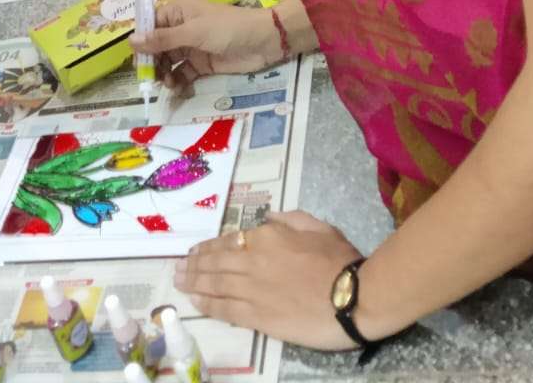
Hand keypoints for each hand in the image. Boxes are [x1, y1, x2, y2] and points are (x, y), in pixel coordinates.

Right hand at [131, 0, 286, 85]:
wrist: (263, 41)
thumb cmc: (227, 28)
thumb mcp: (193, 32)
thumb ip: (162, 39)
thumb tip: (131, 41)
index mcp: (177, 12)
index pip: (150, 25)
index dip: (141, 42)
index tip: (136, 60)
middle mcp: (180, 28)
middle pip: (156, 46)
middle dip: (152, 62)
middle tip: (150, 79)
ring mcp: (191, 47)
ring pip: (168, 62)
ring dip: (164, 74)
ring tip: (168, 84)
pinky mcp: (201, 64)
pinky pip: (182, 74)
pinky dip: (178, 82)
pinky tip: (178, 90)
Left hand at [175, 212, 373, 350]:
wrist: (354, 298)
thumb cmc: (341, 261)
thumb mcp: (319, 227)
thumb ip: (291, 219)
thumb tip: (269, 217)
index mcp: (267, 236)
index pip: (229, 240)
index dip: (210, 247)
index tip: (197, 251)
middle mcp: (252, 260)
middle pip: (215, 261)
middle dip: (193, 264)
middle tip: (177, 267)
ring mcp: (252, 289)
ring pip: (214, 283)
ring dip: (193, 282)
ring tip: (178, 282)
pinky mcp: (257, 316)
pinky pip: (224, 308)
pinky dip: (207, 304)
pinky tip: (195, 303)